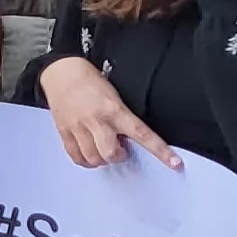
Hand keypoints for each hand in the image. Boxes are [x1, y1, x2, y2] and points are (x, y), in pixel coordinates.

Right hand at [40, 58, 175, 169]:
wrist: (62, 73)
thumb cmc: (89, 81)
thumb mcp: (114, 96)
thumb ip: (122, 118)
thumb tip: (128, 139)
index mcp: (114, 109)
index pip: (142, 134)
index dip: (160, 151)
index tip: (174, 163)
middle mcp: (97, 120)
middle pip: (111, 154)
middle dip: (118, 156)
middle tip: (120, 148)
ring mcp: (79, 128)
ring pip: (93, 159)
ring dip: (101, 159)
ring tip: (102, 148)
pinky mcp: (65, 132)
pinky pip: (76, 157)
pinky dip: (85, 160)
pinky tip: (89, 152)